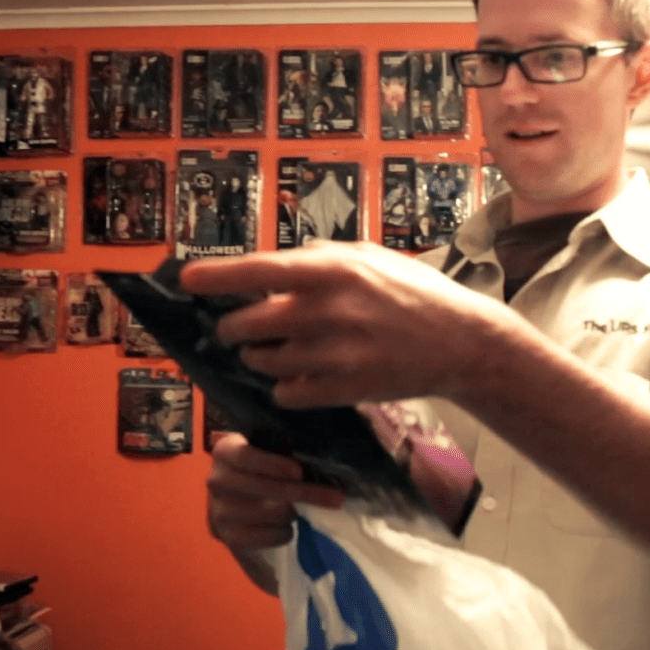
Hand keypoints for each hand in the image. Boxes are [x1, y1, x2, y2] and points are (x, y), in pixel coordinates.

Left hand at [179, 241, 517, 408]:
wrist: (463, 343)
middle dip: (233, 329)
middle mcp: (327, 310)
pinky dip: (286, 387)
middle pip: (245, 325)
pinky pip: (287, 393)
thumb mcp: (372, 257)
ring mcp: (335, 353)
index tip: (186, 282)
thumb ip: (322, 257)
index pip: (254, 271)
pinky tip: (301, 377)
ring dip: (258, 358)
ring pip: (262, 361)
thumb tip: (275, 264)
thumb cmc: (417, 295)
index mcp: (331, 270)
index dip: (213, 277)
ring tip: (273, 351)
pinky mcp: (345, 389)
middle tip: (237, 328)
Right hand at [205, 433, 344, 552]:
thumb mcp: (268, 454)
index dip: (272, 464)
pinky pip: (268, 536)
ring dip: (295, 513)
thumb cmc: (261, 471)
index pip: (244, 456)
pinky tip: (286, 527)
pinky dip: (284, 533)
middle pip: (267, 488)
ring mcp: (218, 511)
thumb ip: (287, 452)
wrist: (235, 505)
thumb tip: (326, 463)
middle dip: (306, 493)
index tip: (299, 472)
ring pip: (272, 513)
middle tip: (337, 497)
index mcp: (225, 451)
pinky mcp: (227, 537)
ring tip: (299, 509)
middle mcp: (216, 480)